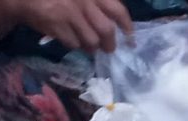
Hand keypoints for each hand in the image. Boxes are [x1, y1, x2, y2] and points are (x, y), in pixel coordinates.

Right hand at [15, 0, 131, 53]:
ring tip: (88, 45)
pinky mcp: (57, 25)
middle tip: (108, 48)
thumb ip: (99, 3)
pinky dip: (75, 45)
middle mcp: (83, 1)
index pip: (117, 10)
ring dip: (92, 47)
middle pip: (106, 30)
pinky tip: (70, 39)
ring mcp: (69, 13)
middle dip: (109, 44)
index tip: (130, 38)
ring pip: (92, 41)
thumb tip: (118, 22)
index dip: (127, 26)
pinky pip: (74, 44)